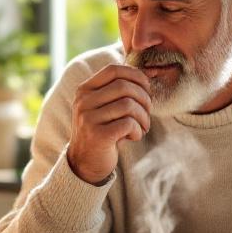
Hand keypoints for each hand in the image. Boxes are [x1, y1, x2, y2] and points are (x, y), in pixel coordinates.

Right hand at [66, 64, 151, 183]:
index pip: (113, 70)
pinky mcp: (97, 135)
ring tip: (142, 127)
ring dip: (143, 117)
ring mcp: (88, 118)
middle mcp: (83, 101)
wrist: (85, 163)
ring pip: (129, 105)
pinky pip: (128, 124)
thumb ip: (118, 91)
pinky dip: (138, 131)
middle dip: (144, 99)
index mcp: (85, 90)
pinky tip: (134, 137)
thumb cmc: (102, 131)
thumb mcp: (104, 107)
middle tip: (147, 112)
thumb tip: (148, 74)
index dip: (135, 75)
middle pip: (124, 87)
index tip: (146, 88)